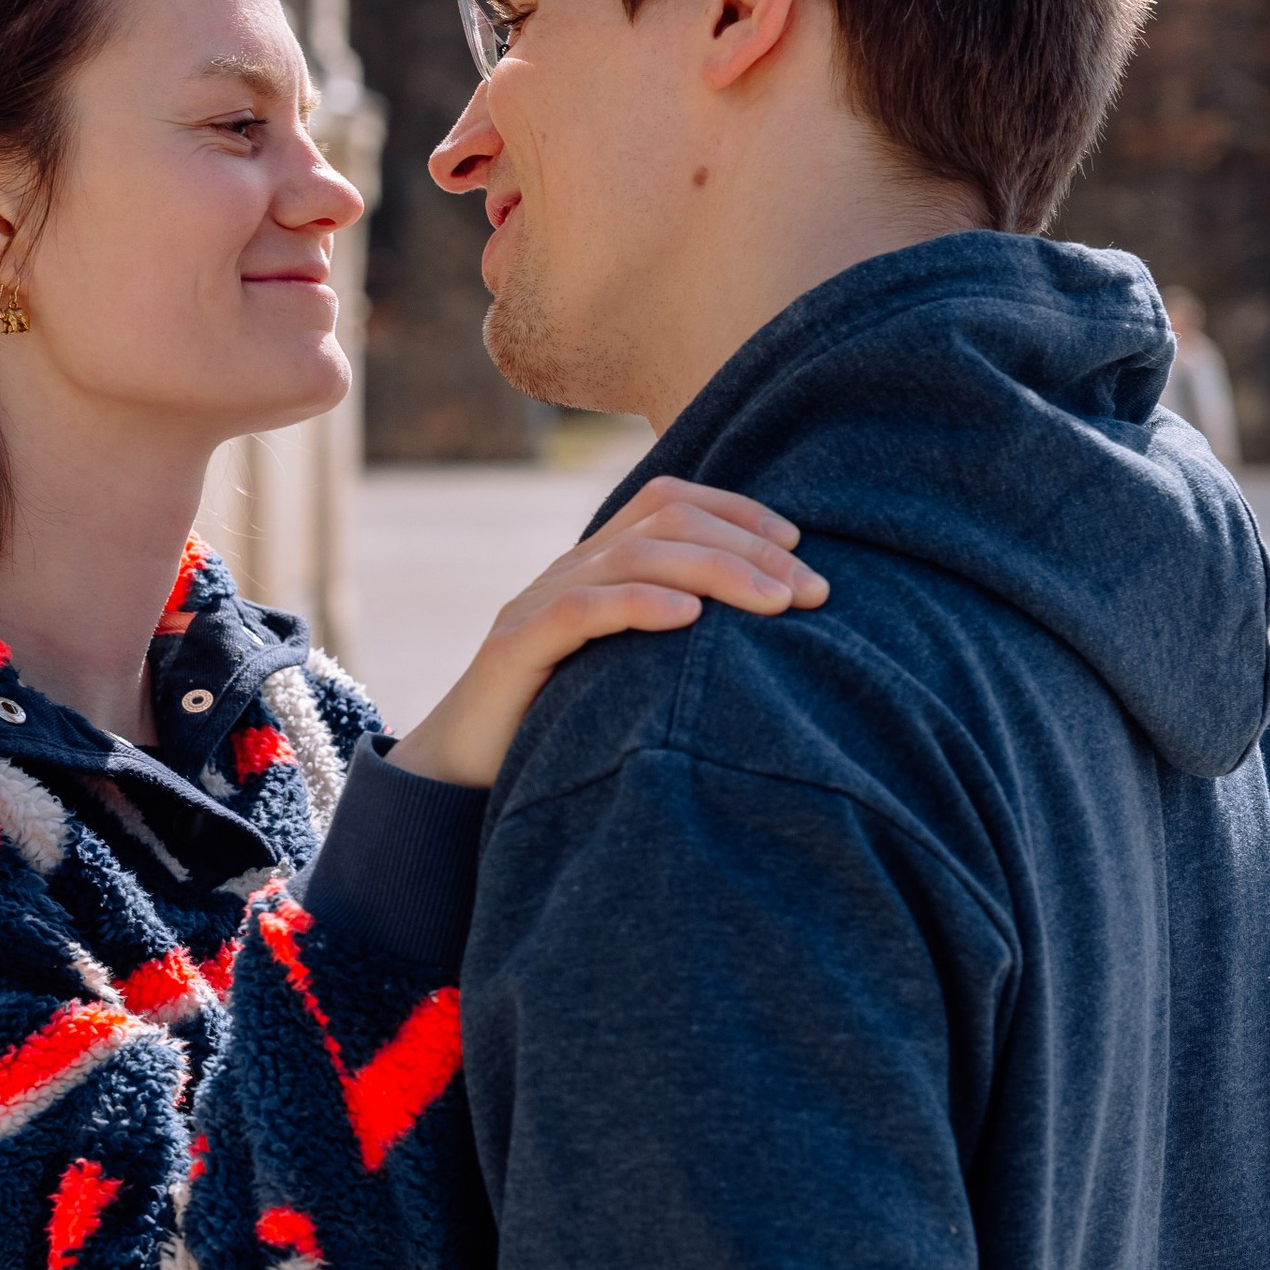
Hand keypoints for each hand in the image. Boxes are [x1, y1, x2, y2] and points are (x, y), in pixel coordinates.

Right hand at [391, 477, 826, 786]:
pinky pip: (580, 611)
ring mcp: (536, 604)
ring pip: (634, 555)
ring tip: (775, 604)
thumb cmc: (555, 722)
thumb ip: (670, 639)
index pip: (669, 500)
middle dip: (748, 546)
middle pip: (665, 520)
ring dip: (717, 572)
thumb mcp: (622, 667)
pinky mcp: (513, 648)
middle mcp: (566, 570)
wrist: (457, 770)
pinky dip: (640, 606)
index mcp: (594, 565)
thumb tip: (766, 629)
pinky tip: (691, 619)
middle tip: (812, 591)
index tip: (800, 546)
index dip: (739, 511)